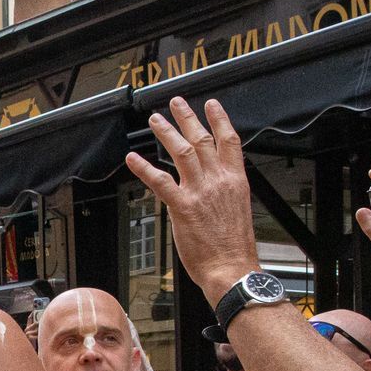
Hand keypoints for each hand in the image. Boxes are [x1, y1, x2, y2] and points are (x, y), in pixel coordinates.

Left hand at [125, 97, 260, 301]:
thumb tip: (214, 186)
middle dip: (187, 118)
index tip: (212, 105)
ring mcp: (200, 192)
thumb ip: (225, 192)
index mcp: (236, 181)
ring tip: (155, 120)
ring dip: (166, 133)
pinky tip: (133, 159)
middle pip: (202, 140)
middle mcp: (218, 181)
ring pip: (182, 152)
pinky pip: (160, 182)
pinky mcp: (182, 207)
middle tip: (176, 103)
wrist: (232, 267)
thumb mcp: (237, 210)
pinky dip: (145, 168)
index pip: (229, 141)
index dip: (220, 120)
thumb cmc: (234, 247)